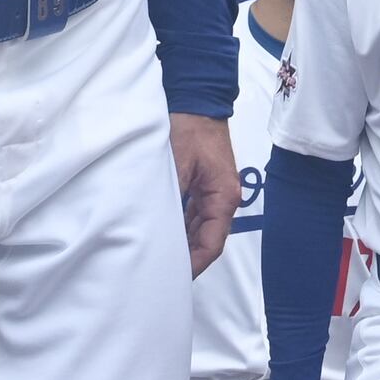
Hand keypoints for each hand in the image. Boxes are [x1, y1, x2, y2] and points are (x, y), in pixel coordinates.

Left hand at [170, 112, 237, 276]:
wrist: (197, 102)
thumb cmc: (189, 130)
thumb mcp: (176, 167)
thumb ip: (169, 199)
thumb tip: (155, 228)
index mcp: (223, 198)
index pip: (211, 244)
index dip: (193, 264)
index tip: (173, 278)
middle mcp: (223, 199)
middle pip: (207, 240)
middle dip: (187, 258)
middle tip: (161, 273)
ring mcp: (214, 193)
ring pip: (200, 229)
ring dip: (182, 243)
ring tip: (159, 259)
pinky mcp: (204, 186)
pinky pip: (194, 215)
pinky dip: (180, 227)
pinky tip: (162, 235)